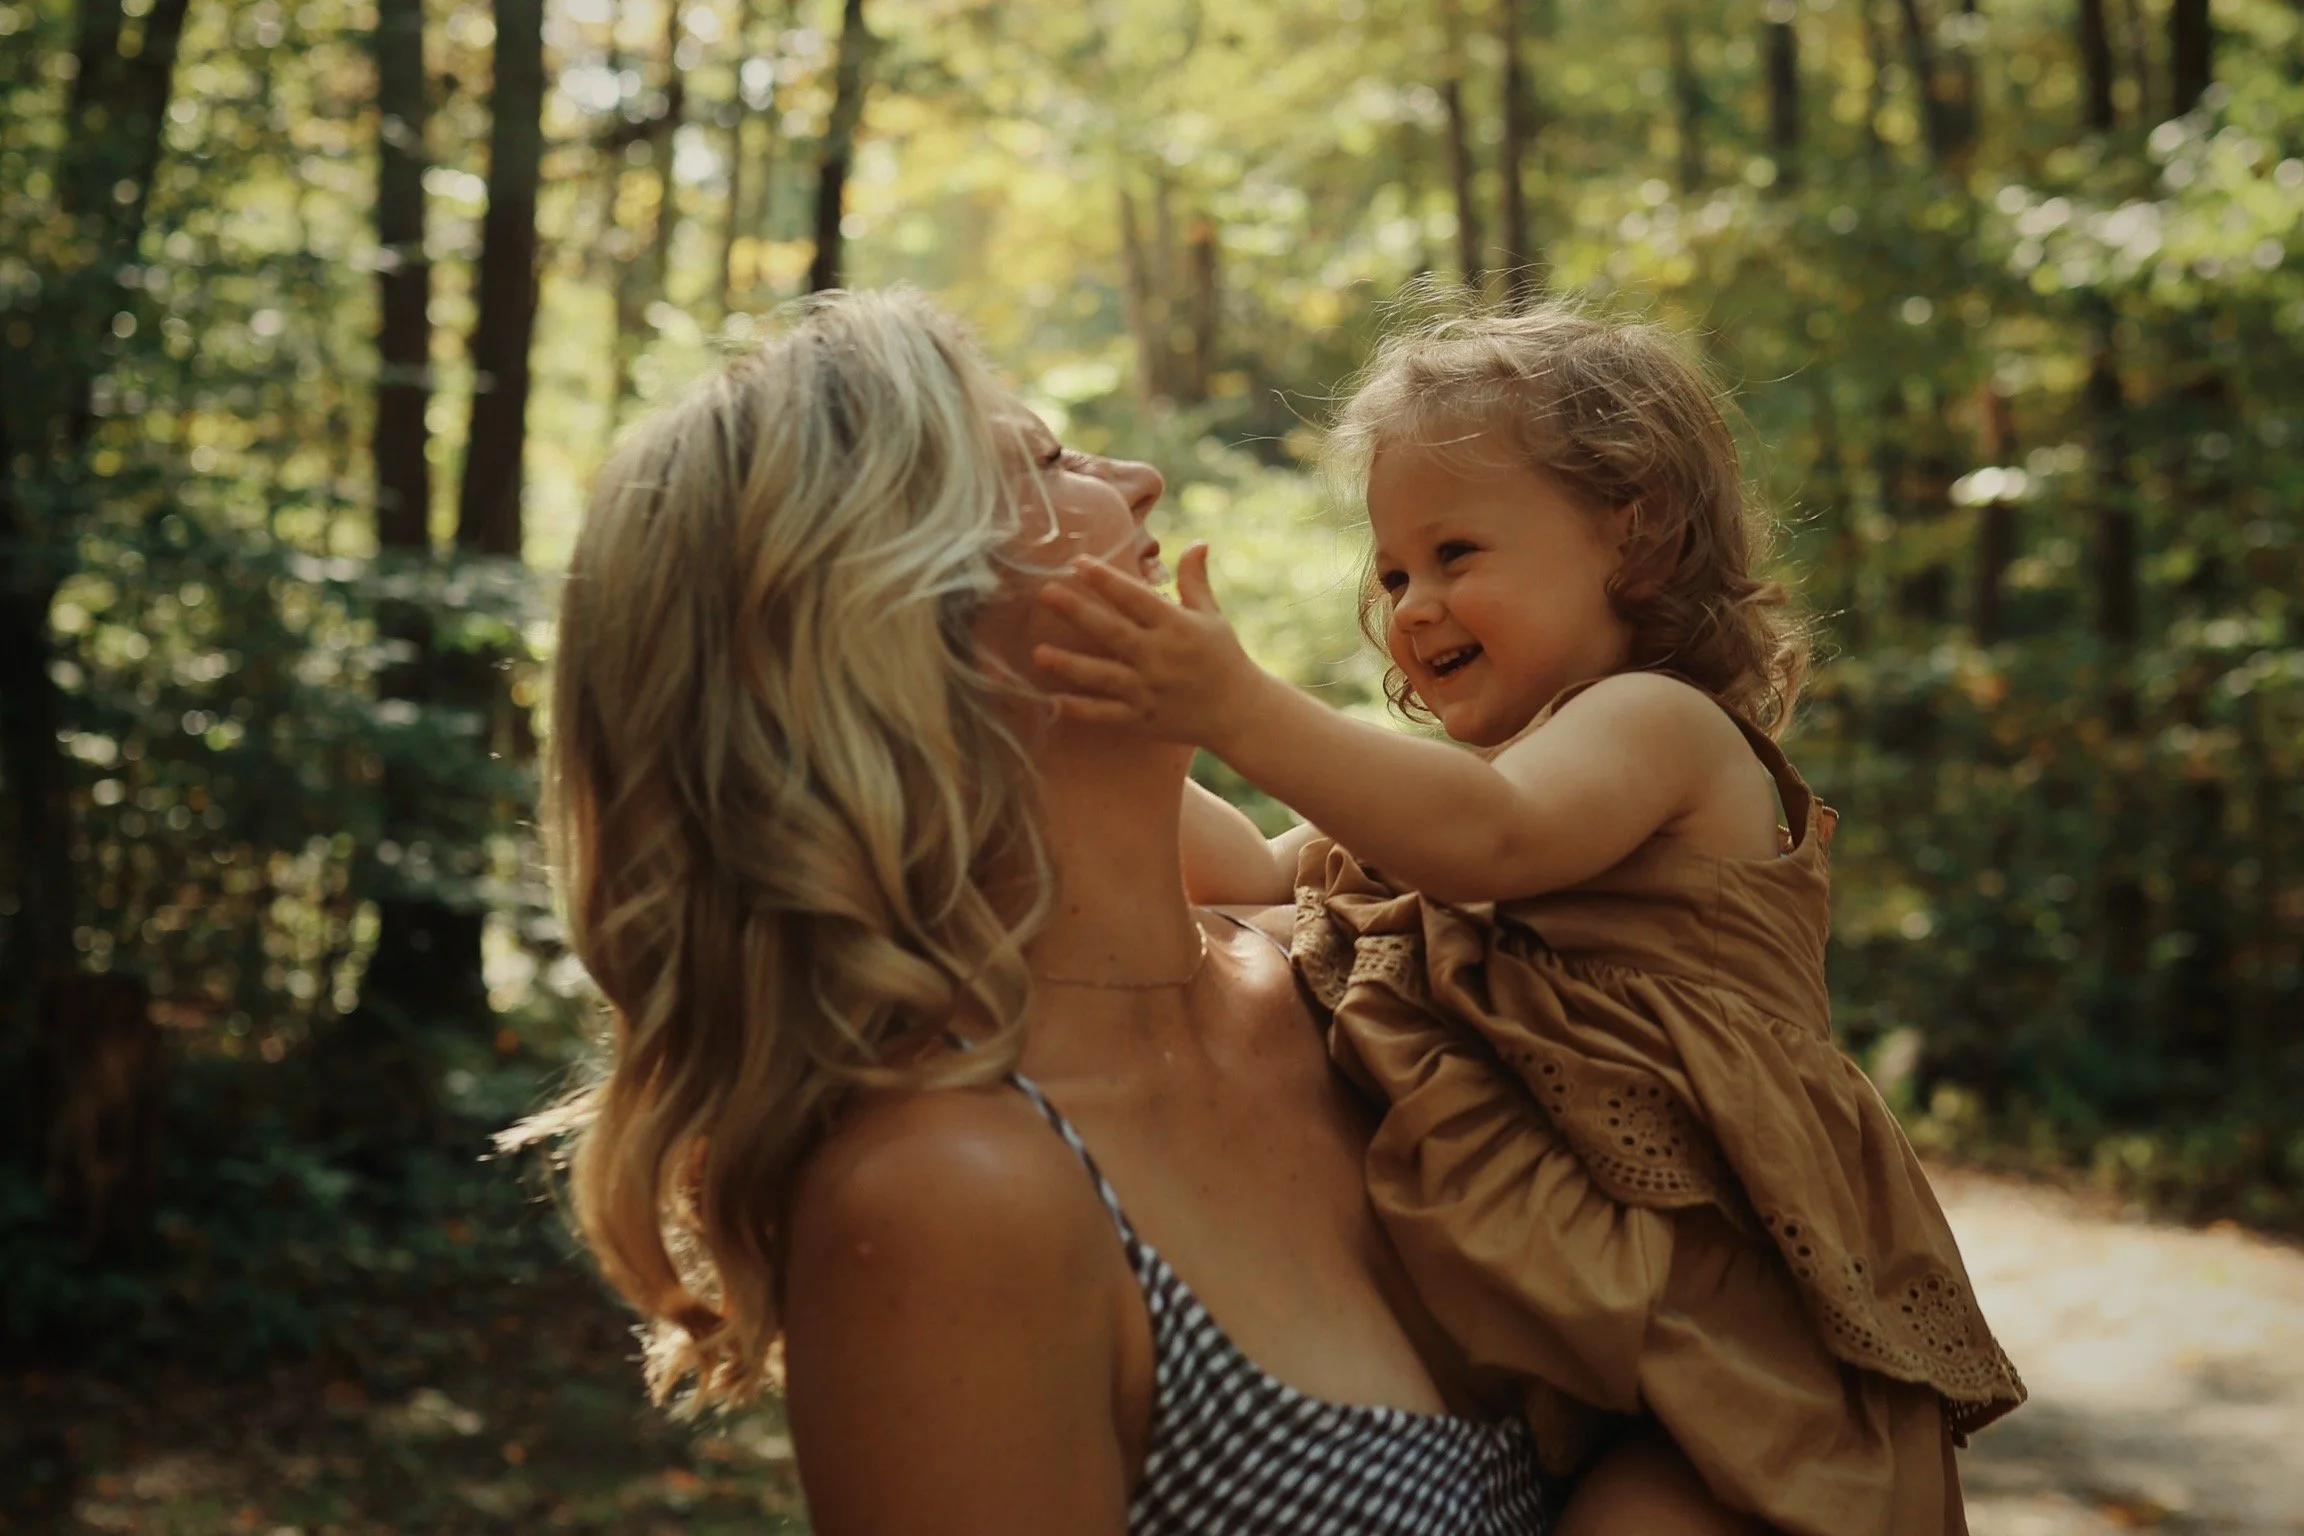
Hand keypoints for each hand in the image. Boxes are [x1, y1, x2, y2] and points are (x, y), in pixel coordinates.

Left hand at [1033, 543, 1270, 748]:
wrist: (1241, 713)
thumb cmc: (1225, 658)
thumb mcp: (1213, 616)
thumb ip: (1196, 581)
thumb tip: (1197, 542)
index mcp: (1176, 627)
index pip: (1137, 598)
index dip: (1107, 580)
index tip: (1079, 563)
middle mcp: (1161, 657)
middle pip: (1113, 631)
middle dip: (1078, 612)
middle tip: (1045, 593)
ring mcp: (1150, 691)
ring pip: (1104, 676)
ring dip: (1070, 665)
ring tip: (1037, 652)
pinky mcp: (1143, 719)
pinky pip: (1107, 714)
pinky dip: (1081, 710)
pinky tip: (1052, 701)